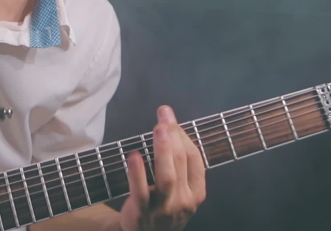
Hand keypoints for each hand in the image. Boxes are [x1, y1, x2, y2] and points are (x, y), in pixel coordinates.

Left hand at [120, 106, 205, 230]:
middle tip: (163, 117)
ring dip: (163, 150)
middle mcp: (184, 200)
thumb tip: (170, 126)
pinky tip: (133, 156)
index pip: (195, 159)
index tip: (171, 118)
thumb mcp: (180, 191)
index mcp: (196, 192)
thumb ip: (179, 164)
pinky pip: (140, 191)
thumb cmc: (164, 207)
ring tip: (159, 129)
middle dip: (173, 136)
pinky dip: (137, 173)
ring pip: (167, 177)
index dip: (184, 135)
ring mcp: (164, 208)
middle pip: (181, 163)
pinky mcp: (142, 213)